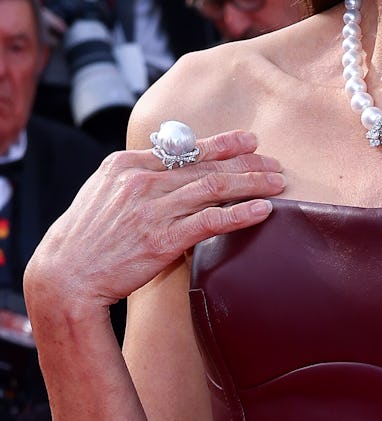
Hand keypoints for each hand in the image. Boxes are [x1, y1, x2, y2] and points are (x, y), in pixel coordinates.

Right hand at [24, 129, 284, 319]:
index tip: (249, 141)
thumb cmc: (84, 241)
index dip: (222, 143)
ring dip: (252, 183)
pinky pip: (211, 220)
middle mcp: (140, 181)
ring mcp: (151, 209)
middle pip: (206, 165)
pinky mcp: (161, 240)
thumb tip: (166, 169)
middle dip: (247, 162)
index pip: (185, 148)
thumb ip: (135, 178)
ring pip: (215, 187)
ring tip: (278, 182)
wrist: (64, 279)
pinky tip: (263, 210)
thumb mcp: (102, 194)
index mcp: (125, 165)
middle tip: (275, 163)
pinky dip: (241, 213)